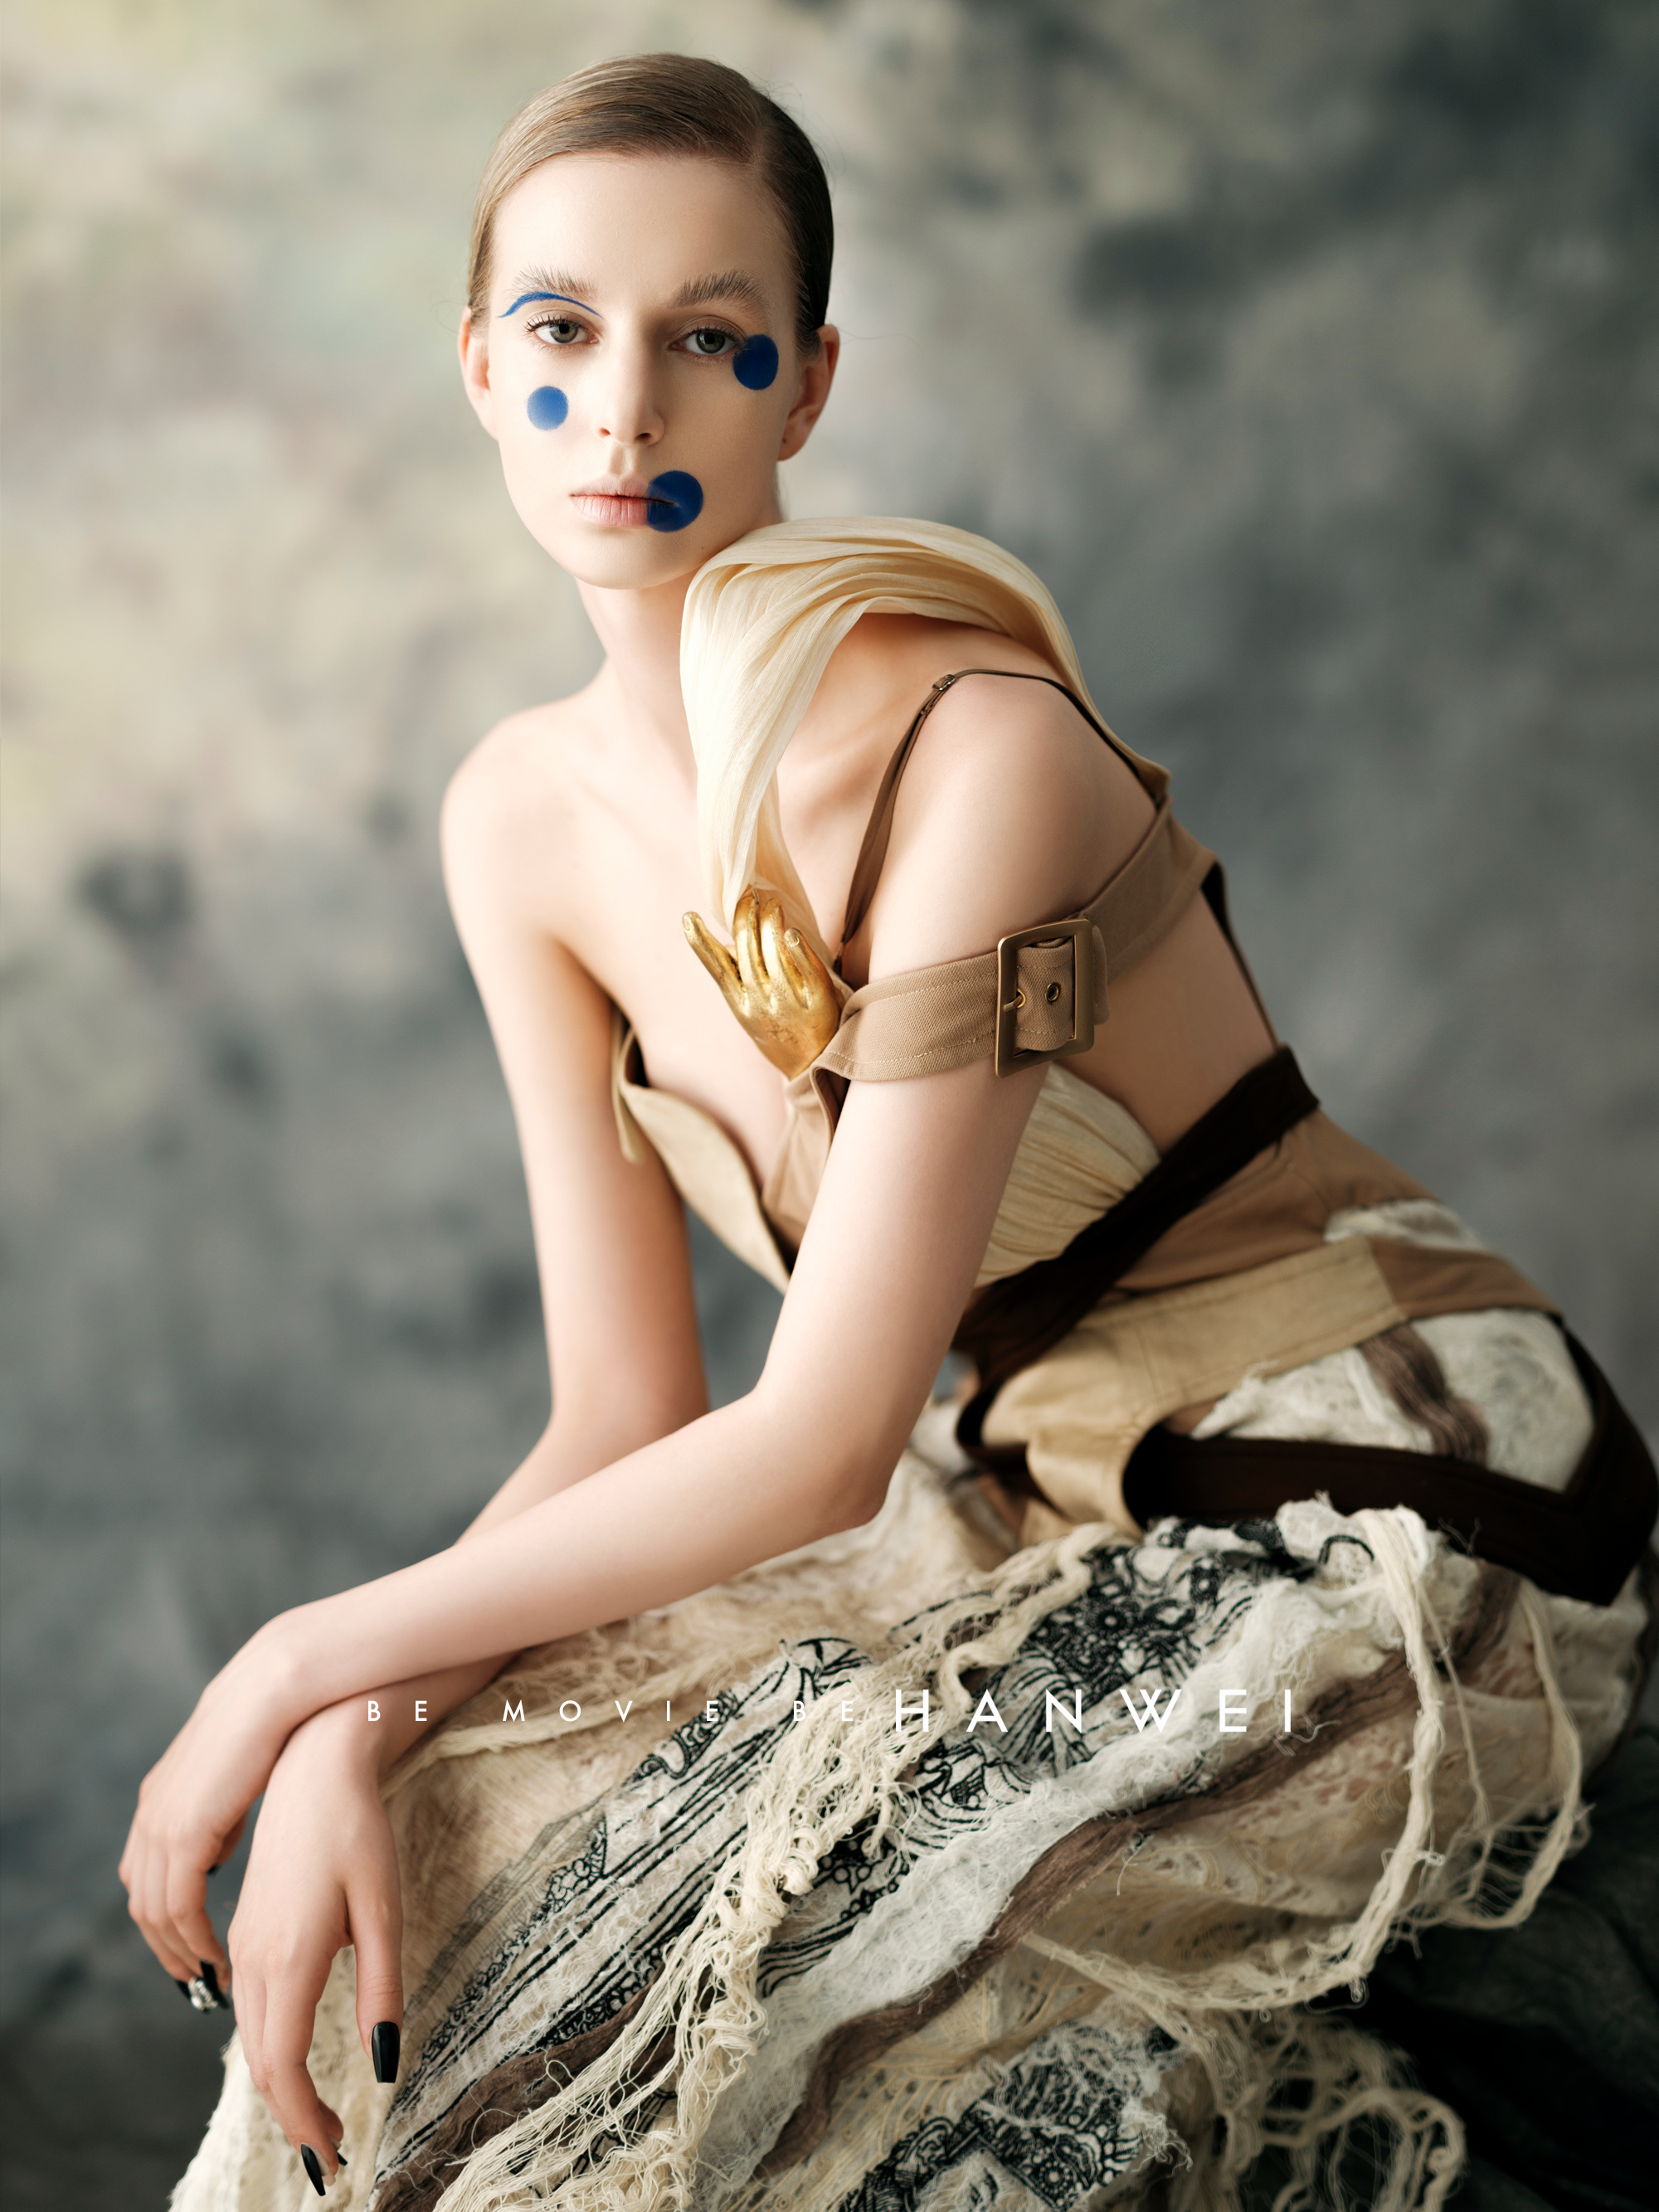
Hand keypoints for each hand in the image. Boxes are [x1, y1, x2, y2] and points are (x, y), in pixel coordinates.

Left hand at [119, 1629, 302, 1989]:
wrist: (276, 1690)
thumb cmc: (273, 1726)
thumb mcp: (233, 1777)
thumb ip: (217, 1813)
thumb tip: (217, 1848)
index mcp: (159, 1798)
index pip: (143, 1876)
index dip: (164, 1919)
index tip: (193, 1947)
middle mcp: (150, 1814)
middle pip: (141, 1902)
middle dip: (166, 1947)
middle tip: (198, 1977)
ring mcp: (161, 1822)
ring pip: (153, 1910)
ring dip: (178, 1950)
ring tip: (210, 1974)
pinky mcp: (183, 1830)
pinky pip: (177, 1903)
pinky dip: (192, 1935)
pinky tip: (216, 1950)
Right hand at [229, 1702, 403, 2185]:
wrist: (312, 1769)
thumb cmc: (358, 1834)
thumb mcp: (383, 1913)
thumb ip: (382, 1992)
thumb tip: (383, 2069)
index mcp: (288, 1960)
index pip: (284, 2068)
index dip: (304, 2121)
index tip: (331, 2161)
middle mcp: (255, 1960)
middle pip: (262, 2063)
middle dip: (293, 2115)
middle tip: (330, 2155)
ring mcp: (245, 1945)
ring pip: (253, 2038)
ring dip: (281, 2084)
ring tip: (319, 2117)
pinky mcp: (247, 1930)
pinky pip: (252, 2008)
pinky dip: (271, 2047)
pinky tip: (297, 2057)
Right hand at [683, 886, 841, 1078]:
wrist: (812, 1065)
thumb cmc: (778, 1029)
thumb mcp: (748, 1009)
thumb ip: (738, 976)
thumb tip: (728, 938)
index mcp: (739, 1001)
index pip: (716, 966)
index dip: (700, 941)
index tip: (688, 916)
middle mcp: (760, 1001)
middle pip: (746, 949)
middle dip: (746, 916)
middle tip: (750, 896)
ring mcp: (788, 1002)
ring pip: (774, 952)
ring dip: (770, 921)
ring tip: (772, 904)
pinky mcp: (817, 1001)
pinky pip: (807, 970)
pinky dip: (797, 949)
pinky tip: (791, 932)